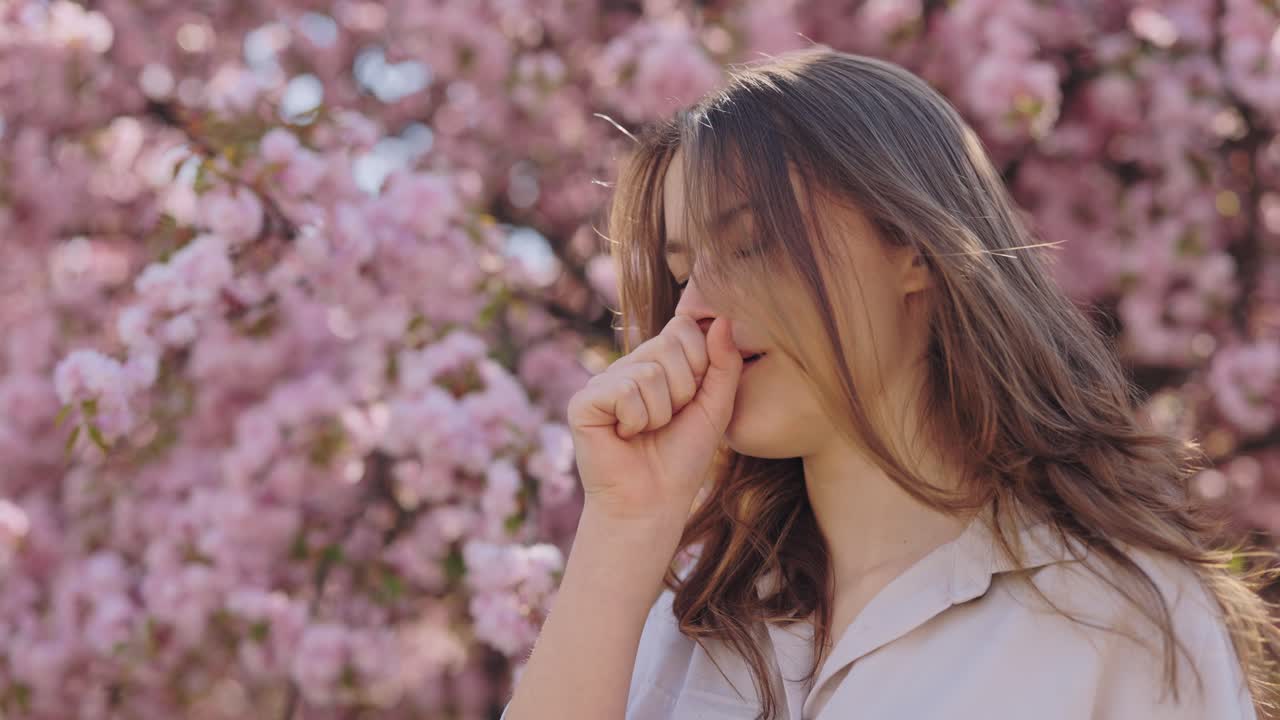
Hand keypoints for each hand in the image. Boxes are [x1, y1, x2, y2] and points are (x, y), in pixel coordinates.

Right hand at [566, 315, 742, 523]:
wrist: (653, 502)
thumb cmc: (683, 456)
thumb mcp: (716, 406)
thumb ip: (724, 363)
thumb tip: (721, 319)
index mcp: (657, 361)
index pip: (683, 327)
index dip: (698, 364)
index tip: (691, 400)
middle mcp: (627, 365)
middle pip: (667, 346)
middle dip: (682, 392)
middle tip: (667, 421)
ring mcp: (603, 382)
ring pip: (648, 373)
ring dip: (659, 413)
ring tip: (646, 433)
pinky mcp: (583, 402)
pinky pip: (623, 392)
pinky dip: (635, 421)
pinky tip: (624, 437)